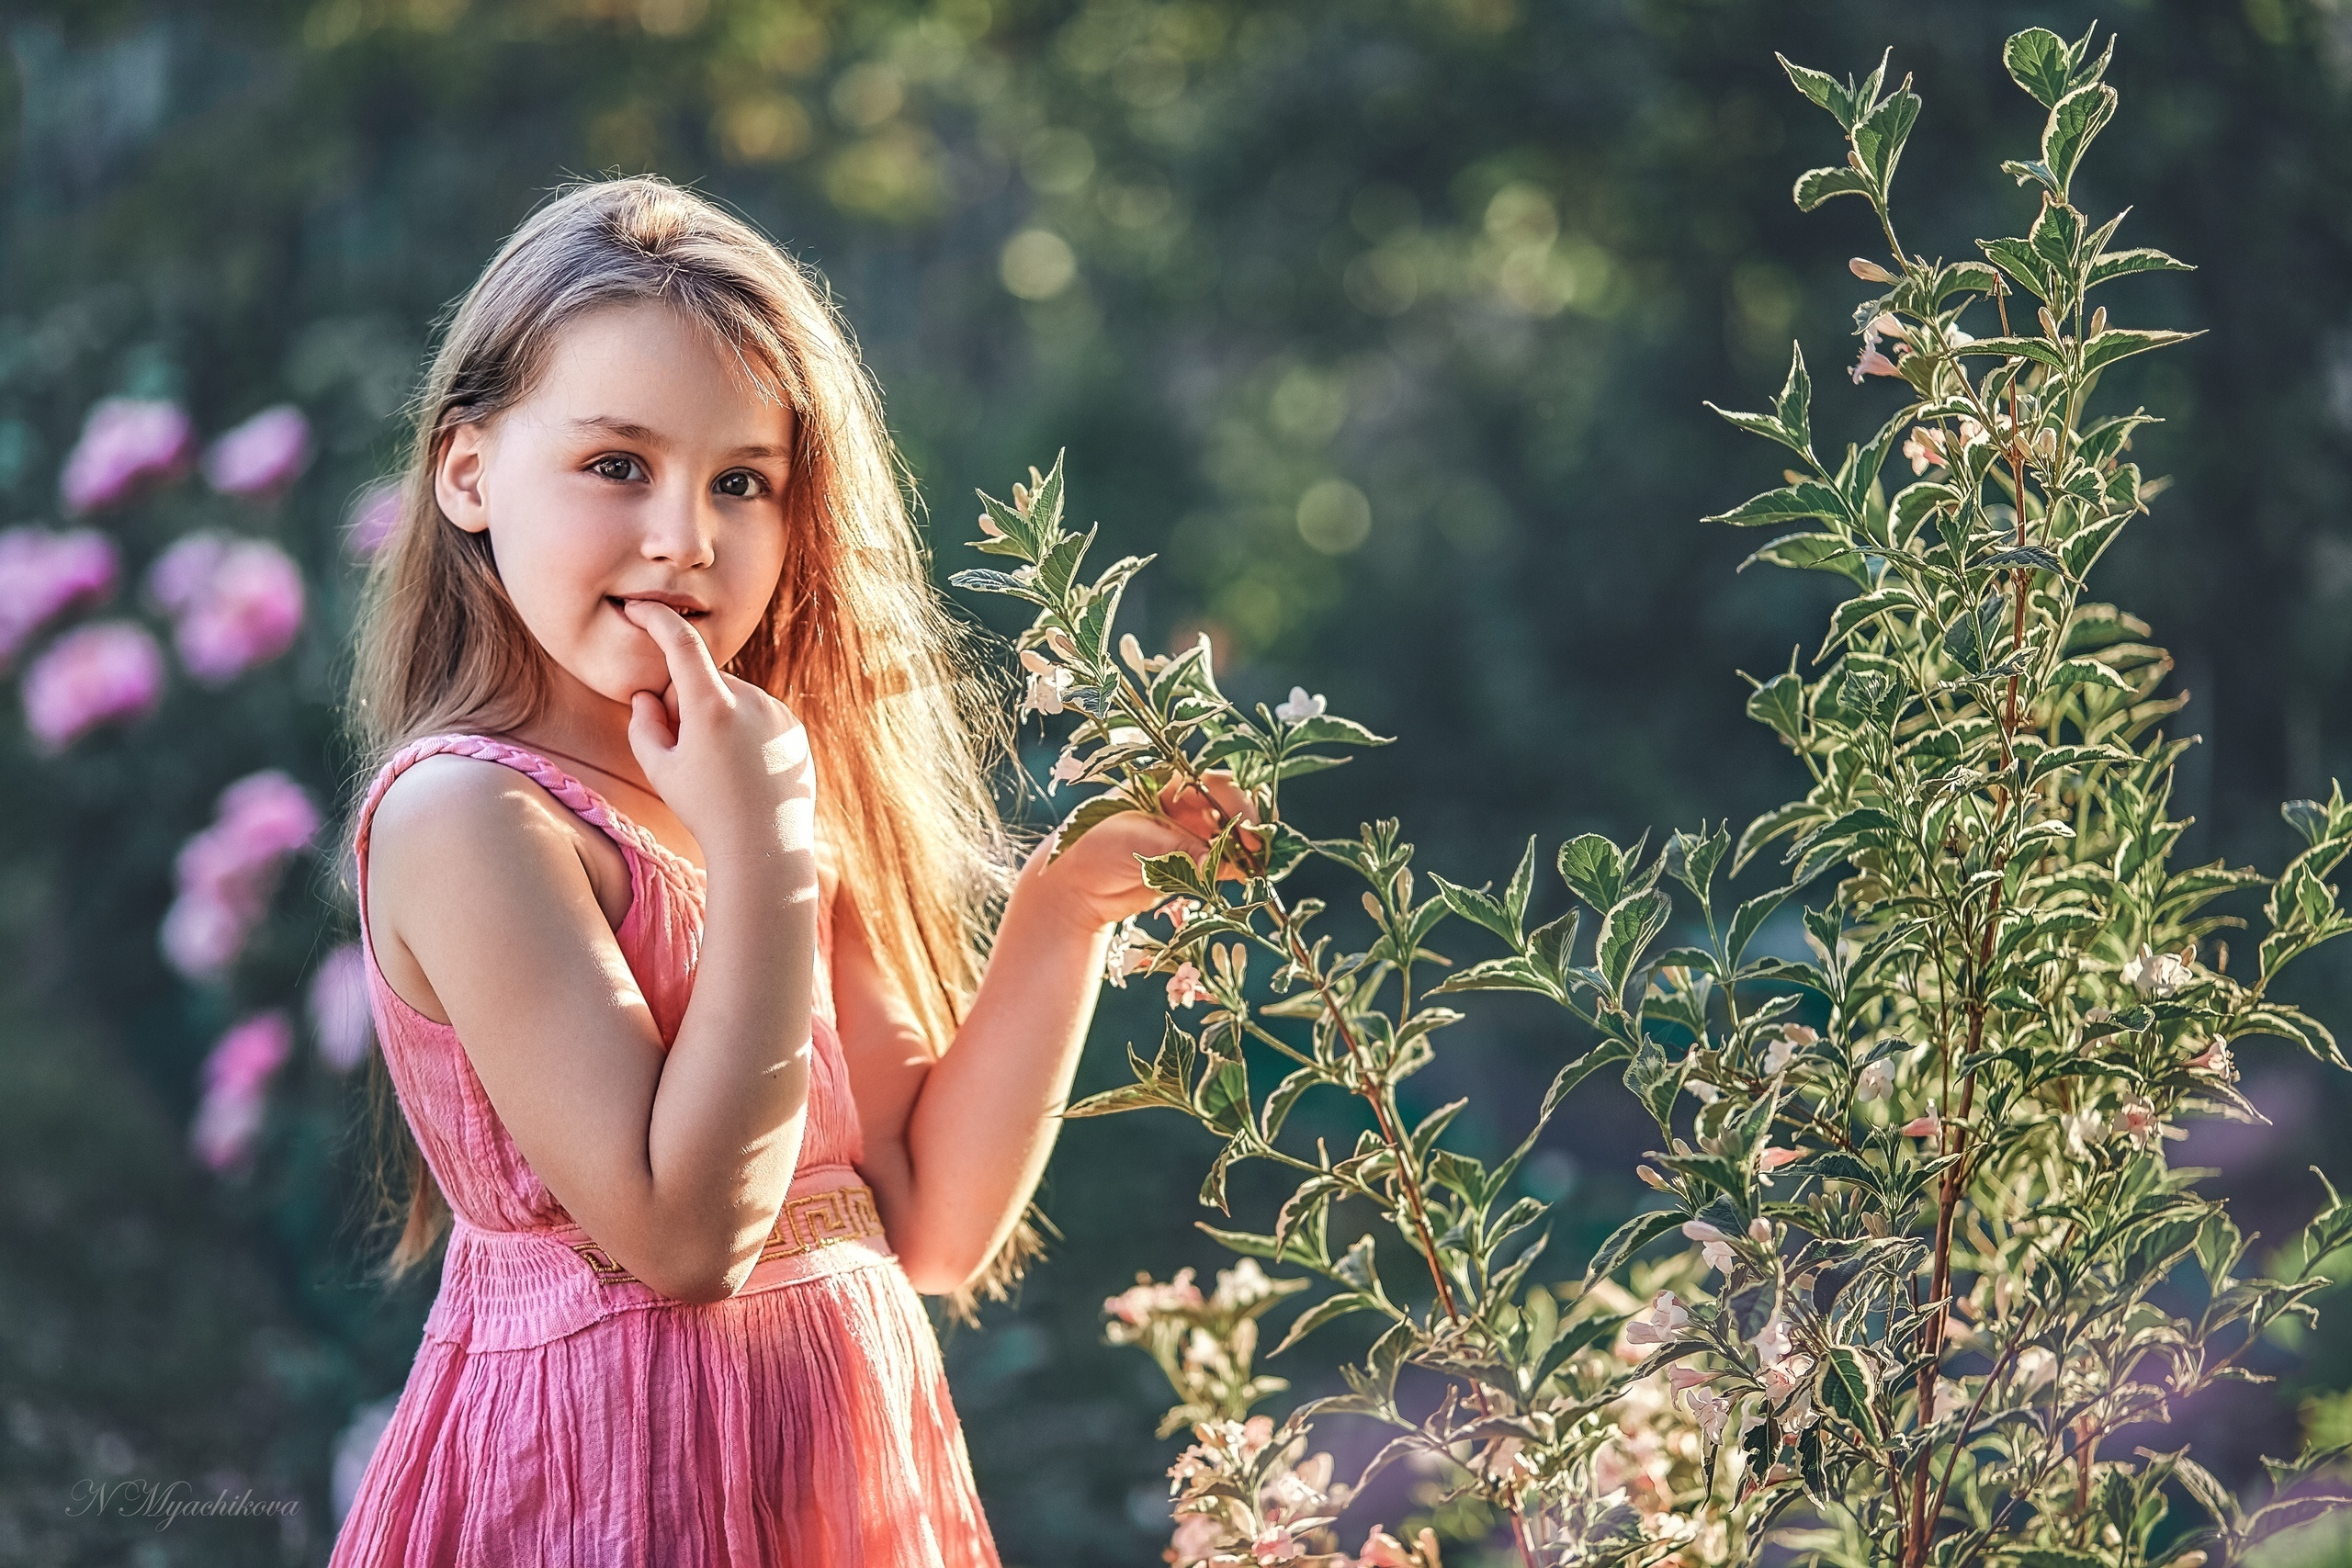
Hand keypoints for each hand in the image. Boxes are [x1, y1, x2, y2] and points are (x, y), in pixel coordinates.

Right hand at [621, 600, 814, 856]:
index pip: (681, 644)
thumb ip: (643, 722)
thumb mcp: (659, 768)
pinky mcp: (793, 728)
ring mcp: (777, 713)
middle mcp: (751, 700)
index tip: (640, 608)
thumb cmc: (704, 810)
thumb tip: (648, 693)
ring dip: (717, 718)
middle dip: (687, 702)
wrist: (764, 847)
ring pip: (732, 698)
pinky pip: (758, 715)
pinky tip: (744, 770)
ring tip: (720, 769)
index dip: (657, 620)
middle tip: (686, 751)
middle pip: (704, 681)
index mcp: (712, 706)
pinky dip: (743, 731)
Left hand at [1027, 769, 1264, 932]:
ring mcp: (1189, 835)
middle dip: (1246, 827)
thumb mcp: (1134, 841)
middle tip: (1256, 851)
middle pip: (1229, 809)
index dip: (1235, 803)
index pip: (1213, 783)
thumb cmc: (1095, 848)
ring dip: (1245, 851)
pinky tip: (1244, 880)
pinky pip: (1222, 864)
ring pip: (1230, 837)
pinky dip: (1235, 871)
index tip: (1246, 828)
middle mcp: (1183, 806)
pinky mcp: (1191, 864)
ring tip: (1254, 869)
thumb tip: (1214, 863)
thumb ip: (1176, 849)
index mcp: (1167, 784)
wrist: (1077, 887)